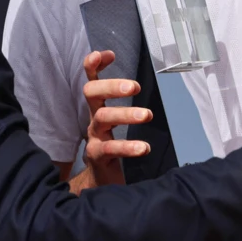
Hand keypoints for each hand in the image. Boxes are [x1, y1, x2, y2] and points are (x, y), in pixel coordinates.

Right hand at [70, 50, 151, 191]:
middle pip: (92, 93)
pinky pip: (109, 148)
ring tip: (148, 115)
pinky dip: (127, 146)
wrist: (100, 186)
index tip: (110, 54)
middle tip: (135, 86)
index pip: (92, 81)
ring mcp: (93, 137)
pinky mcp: (96, 157)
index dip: (95, 65)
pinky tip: (143, 148)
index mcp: (99, 108)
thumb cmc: (113, 151)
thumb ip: (129, 109)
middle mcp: (94, 119)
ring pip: (103, 117)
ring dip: (126, 114)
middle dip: (111, 85)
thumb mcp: (118, 126)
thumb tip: (149, 93)